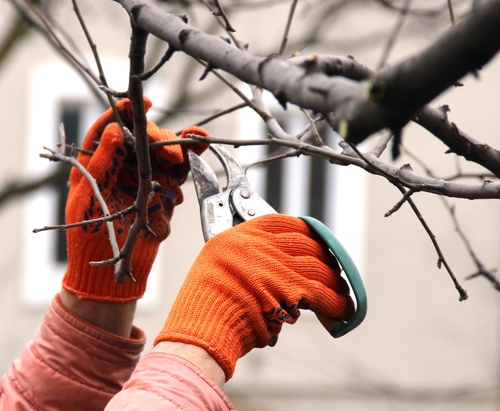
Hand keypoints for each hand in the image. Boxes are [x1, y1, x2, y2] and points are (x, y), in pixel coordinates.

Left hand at [62, 97, 208, 301]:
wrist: (113, 271)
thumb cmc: (89, 236)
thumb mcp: (87, 198)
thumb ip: (102, 165)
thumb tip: (117, 130)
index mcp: (98, 163)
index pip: (111, 128)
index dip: (125, 111)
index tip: (141, 101)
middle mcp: (124, 165)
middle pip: (143, 137)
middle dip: (158, 138)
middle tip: (168, 152)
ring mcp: (147, 177)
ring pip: (166, 150)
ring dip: (180, 144)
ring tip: (194, 142)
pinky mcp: (165, 190)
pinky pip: (181, 170)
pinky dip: (192, 158)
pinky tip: (198, 149)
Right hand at [154, 214, 354, 379]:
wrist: (201, 332)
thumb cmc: (204, 308)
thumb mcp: (218, 268)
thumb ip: (247, 260)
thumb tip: (281, 268)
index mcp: (238, 236)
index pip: (283, 222)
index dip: (305, 230)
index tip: (315, 238)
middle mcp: (258, 246)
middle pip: (305, 243)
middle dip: (324, 257)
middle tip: (332, 268)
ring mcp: (274, 265)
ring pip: (317, 267)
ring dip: (333, 281)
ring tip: (340, 291)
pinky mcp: (289, 290)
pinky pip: (322, 292)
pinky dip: (336, 302)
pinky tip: (343, 308)